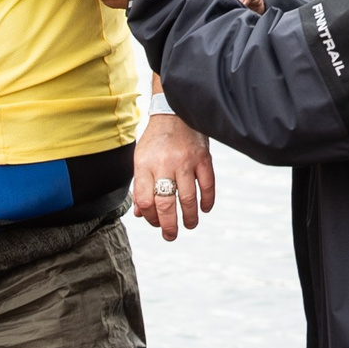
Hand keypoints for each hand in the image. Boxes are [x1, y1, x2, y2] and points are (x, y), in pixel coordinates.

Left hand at [131, 111, 214, 240]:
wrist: (174, 111)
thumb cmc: (155, 140)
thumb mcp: (140, 160)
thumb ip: (140, 187)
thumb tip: (141, 214)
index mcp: (145, 165)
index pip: (146, 200)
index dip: (150, 217)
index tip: (155, 222)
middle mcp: (165, 164)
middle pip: (166, 203)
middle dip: (168, 225)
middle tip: (170, 235)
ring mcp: (186, 161)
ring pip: (188, 198)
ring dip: (189, 217)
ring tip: (189, 225)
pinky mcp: (203, 158)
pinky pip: (208, 184)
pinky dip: (207, 200)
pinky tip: (204, 208)